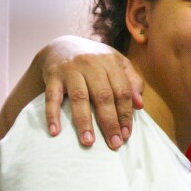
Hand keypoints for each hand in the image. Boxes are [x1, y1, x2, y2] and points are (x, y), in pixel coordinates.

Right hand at [41, 35, 143, 149]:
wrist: (62, 46)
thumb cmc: (97, 61)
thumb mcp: (118, 64)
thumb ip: (132, 82)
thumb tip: (140, 105)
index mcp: (111, 62)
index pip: (122, 91)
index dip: (126, 114)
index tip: (126, 134)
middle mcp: (91, 64)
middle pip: (103, 96)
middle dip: (110, 122)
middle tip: (114, 144)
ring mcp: (70, 69)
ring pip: (79, 98)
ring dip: (84, 122)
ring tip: (88, 142)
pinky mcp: (52, 75)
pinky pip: (51, 97)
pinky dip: (52, 114)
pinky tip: (56, 132)